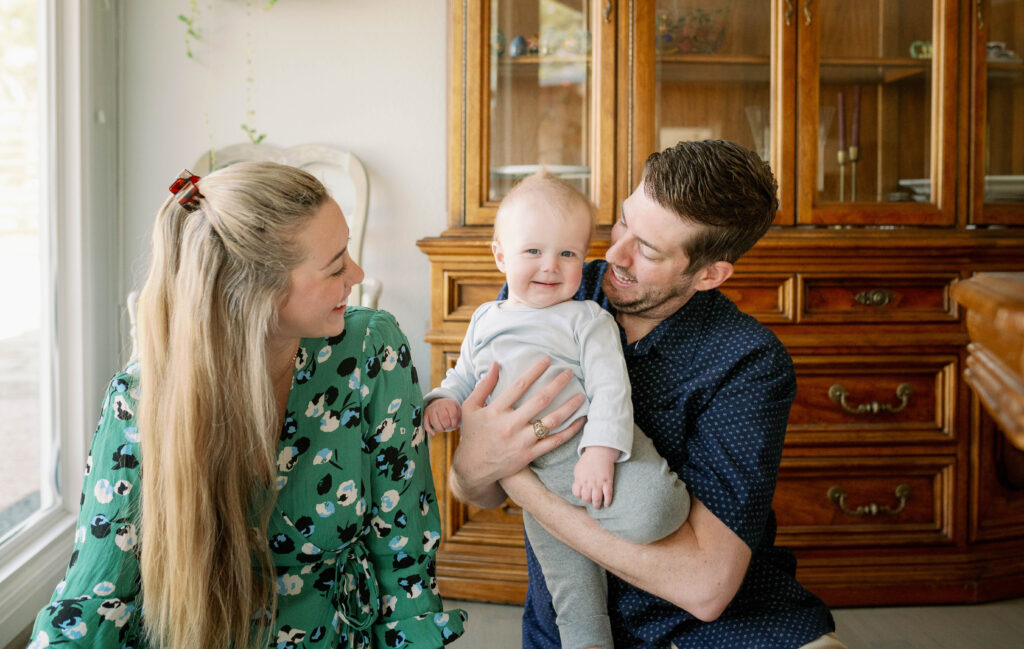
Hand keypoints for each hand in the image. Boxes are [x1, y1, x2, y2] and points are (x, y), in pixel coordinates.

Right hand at [424, 398, 460, 435]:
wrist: (439, 402)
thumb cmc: (450, 409)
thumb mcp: (457, 408)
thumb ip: (459, 416)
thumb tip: (456, 426)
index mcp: (449, 403)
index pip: (453, 415)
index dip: (454, 423)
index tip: (455, 426)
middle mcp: (439, 404)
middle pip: (444, 418)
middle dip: (447, 426)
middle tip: (448, 427)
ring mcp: (431, 409)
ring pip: (435, 422)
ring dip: (440, 429)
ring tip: (443, 429)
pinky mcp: (426, 413)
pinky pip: (426, 423)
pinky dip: (429, 430)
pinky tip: (434, 433)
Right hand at [449, 358, 586, 508]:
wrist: (473, 469)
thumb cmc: (472, 434)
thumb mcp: (470, 407)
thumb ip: (484, 385)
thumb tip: (496, 363)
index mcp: (495, 410)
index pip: (519, 385)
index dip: (535, 370)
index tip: (548, 360)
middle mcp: (510, 425)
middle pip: (540, 400)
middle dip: (558, 384)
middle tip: (570, 373)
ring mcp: (521, 441)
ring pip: (551, 421)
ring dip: (569, 407)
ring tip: (581, 396)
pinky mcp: (529, 455)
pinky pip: (554, 442)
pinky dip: (569, 431)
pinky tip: (580, 421)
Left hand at [572, 446, 618, 508]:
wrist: (599, 452)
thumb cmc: (588, 460)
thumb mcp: (578, 469)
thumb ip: (578, 479)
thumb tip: (578, 488)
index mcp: (580, 479)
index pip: (577, 494)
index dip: (580, 496)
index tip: (583, 496)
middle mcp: (588, 483)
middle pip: (586, 498)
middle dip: (588, 501)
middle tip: (590, 501)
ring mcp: (598, 483)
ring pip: (596, 499)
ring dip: (596, 504)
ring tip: (597, 506)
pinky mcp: (607, 482)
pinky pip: (608, 495)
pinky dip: (607, 501)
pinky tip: (607, 504)